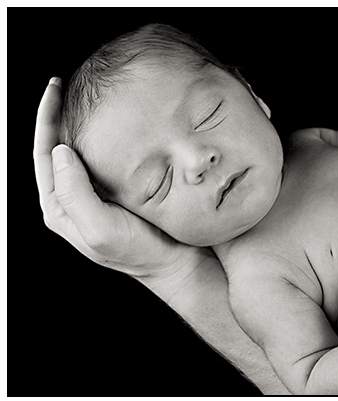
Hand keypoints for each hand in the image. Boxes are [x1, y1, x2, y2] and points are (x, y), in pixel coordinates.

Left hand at [34, 78, 214, 283]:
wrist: (177, 262)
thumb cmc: (140, 253)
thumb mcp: (101, 230)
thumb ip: (75, 194)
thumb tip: (60, 151)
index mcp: (62, 206)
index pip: (44, 153)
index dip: (45, 119)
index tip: (55, 89)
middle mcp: (76, 196)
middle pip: (60, 146)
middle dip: (62, 114)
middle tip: (72, 85)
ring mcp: (99, 191)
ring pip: (84, 148)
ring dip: (86, 122)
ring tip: (93, 97)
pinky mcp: (121, 188)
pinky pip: (107, 154)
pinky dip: (109, 135)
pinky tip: (119, 122)